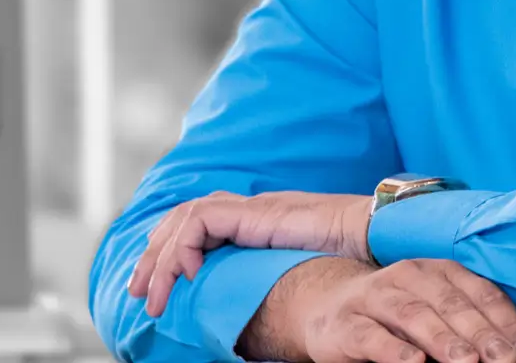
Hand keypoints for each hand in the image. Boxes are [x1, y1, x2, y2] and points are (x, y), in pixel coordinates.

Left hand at [129, 190, 370, 316]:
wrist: (377, 233)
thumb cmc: (353, 256)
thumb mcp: (302, 270)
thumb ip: (276, 276)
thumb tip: (262, 308)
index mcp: (258, 221)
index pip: (199, 224)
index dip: (172, 251)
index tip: (158, 288)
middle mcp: (250, 209)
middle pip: (182, 219)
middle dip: (153, 256)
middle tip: (137, 293)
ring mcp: (253, 207)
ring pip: (184, 218)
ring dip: (161, 258)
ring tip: (151, 295)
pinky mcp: (257, 212)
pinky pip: (202, 221)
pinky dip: (186, 247)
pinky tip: (188, 276)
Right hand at [239, 256, 515, 362]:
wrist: (326, 307)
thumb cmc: (395, 316)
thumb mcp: (434, 312)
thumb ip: (467, 327)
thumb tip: (511, 355)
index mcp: (440, 272)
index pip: (482, 294)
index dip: (506, 325)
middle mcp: (409, 276)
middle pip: (452, 305)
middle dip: (482, 336)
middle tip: (505, 361)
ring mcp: (376, 297)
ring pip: (414, 316)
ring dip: (444, 341)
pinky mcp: (347, 324)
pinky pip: (372, 337)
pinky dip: (394, 351)